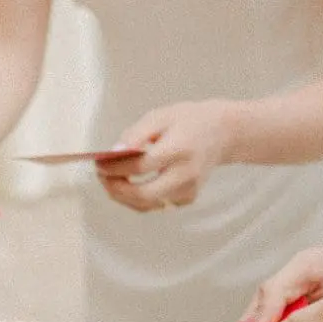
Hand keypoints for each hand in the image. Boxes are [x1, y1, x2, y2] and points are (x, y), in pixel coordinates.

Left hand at [98, 100, 240, 211]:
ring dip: (124, 196)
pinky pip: (157, 204)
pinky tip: (133, 183)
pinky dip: (140, 198)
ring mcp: (189, 190)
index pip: (140, 166)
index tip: (99, 163)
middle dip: (116, 190)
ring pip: (148, 205)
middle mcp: (186, 174)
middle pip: (143, 195)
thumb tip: (113, 152)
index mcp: (178, 149)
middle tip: (102, 178)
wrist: (223, 133)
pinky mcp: (188, 198)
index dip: (114, 168)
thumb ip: (135, 134)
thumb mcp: (160, 116)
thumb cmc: (188, 121)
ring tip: (112, 180)